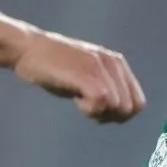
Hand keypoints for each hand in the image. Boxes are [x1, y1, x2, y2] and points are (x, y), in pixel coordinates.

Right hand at [14, 30, 146, 121]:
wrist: (29, 49)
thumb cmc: (54, 67)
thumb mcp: (87, 75)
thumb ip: (106, 88)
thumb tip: (120, 113)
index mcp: (117, 63)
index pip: (138, 102)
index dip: (120, 115)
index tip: (99, 111)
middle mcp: (114, 64)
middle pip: (130, 109)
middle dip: (110, 116)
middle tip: (87, 106)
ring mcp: (101, 69)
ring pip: (118, 107)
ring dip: (97, 112)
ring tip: (79, 98)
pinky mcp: (88, 75)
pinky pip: (102, 103)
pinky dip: (89, 109)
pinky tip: (75, 98)